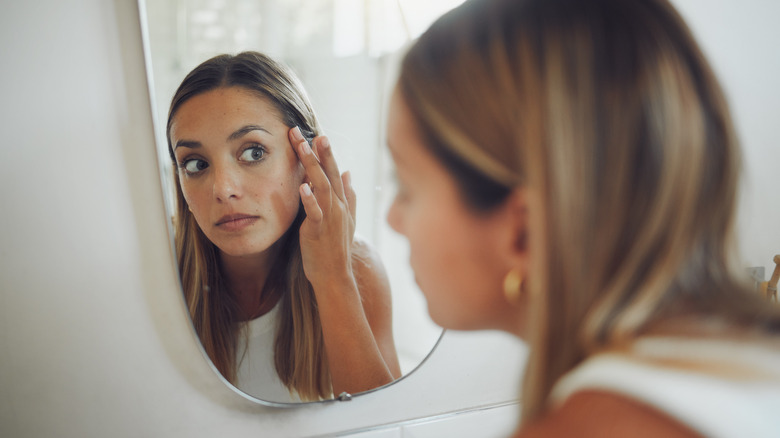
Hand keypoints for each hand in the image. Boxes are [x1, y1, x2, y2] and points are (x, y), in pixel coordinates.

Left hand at [289, 126, 356, 287]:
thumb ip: (349, 195)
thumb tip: (348, 173)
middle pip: (329, 174)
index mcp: (343, 203)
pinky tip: (303, 186)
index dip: (327, 154)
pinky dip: (310, 198)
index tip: (319, 134)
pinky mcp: (319, 230)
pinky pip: (315, 212)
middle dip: (320, 152)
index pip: (335, 172)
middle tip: (309, 132)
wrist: (336, 276)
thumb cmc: (337, 249)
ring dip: (312, 166)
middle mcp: (339, 207)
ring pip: (322, 187)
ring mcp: (331, 218)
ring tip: (302, 147)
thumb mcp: (347, 219)